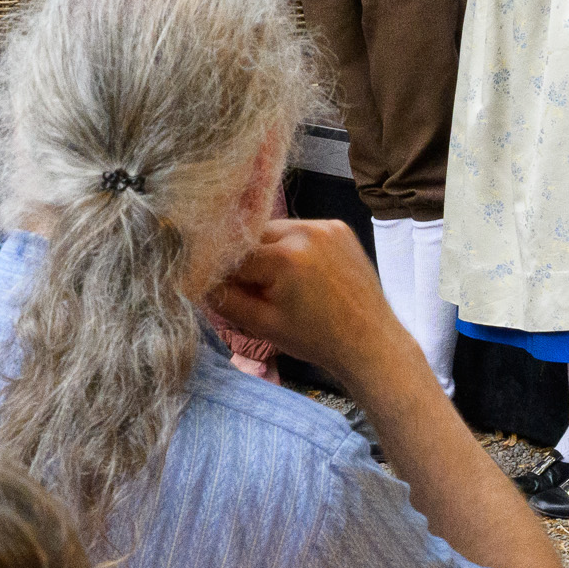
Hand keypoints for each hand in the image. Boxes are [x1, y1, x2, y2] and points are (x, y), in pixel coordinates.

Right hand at [198, 218, 404, 388]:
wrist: (370, 342)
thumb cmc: (316, 339)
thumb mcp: (262, 325)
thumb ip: (225, 299)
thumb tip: (198, 279)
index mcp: (284, 258)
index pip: (233, 255)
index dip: (223, 272)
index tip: (221, 287)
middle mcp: (306, 232)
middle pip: (253, 236)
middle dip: (247, 260)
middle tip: (255, 289)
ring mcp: (326, 226)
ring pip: (275, 230)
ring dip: (269, 250)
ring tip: (281, 283)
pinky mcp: (339, 227)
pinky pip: (300, 230)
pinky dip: (293, 246)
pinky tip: (302, 274)